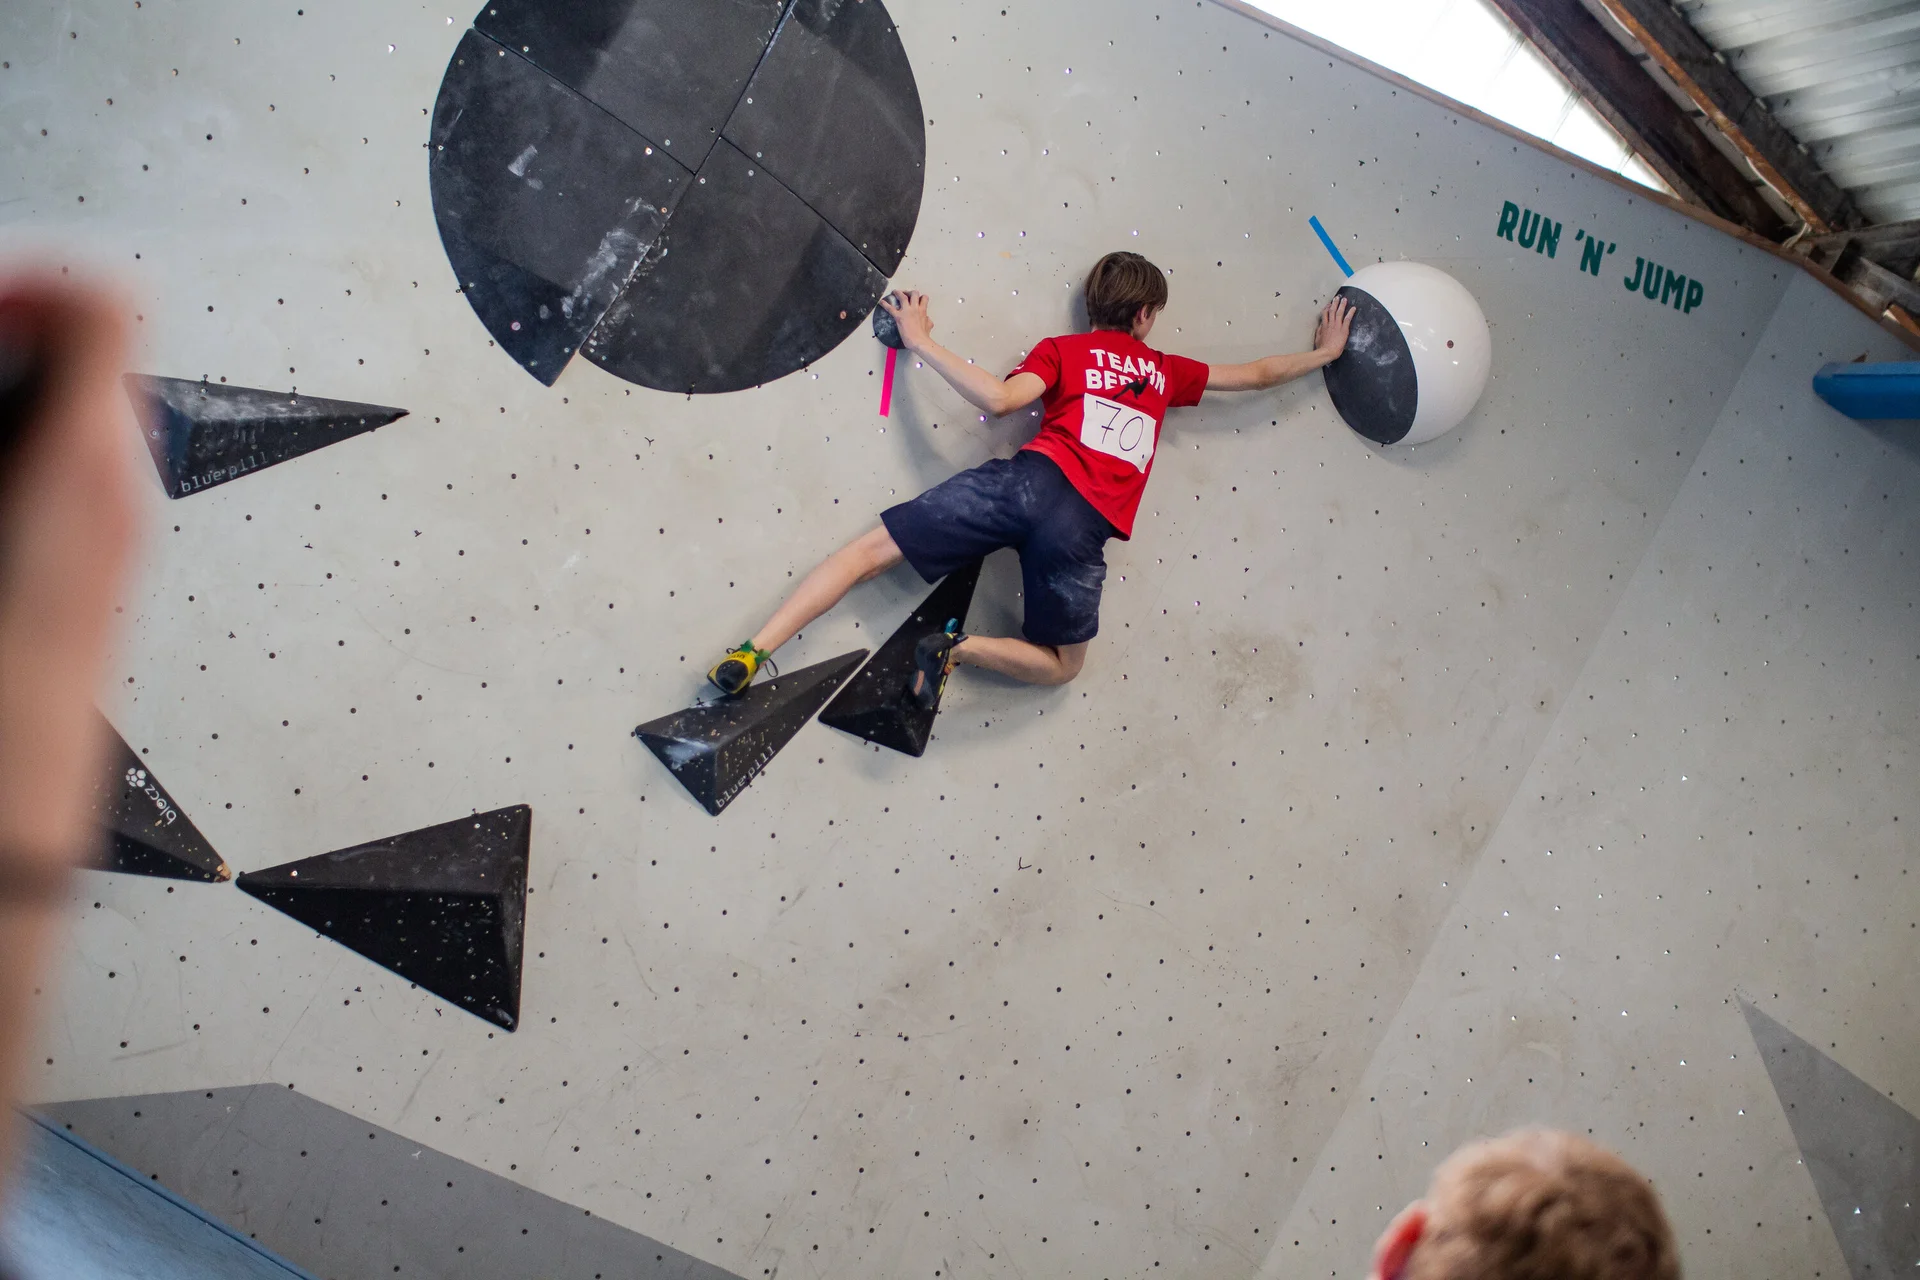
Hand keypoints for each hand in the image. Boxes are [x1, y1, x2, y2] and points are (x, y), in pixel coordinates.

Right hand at [0, 274, 141, 892]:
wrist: (6, 832)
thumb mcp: (0, 514)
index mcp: (77, 466)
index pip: (103, 309)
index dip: (34, 284)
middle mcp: (117, 502)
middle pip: (88, 371)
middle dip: (11, 356)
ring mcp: (115, 554)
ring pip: (75, 440)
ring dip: (13, 422)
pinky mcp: (96, 599)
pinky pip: (66, 501)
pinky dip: (22, 479)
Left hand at [878, 289, 934, 353]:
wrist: (919, 341)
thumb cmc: (923, 336)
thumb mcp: (929, 326)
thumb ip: (927, 320)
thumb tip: (927, 319)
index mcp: (922, 311)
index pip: (924, 298)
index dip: (920, 297)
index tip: (917, 298)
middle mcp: (915, 308)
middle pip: (914, 293)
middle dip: (910, 292)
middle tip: (906, 293)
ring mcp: (907, 311)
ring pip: (902, 296)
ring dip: (898, 292)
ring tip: (895, 292)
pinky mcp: (899, 317)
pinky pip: (890, 308)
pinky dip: (885, 304)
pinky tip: (882, 302)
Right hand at [1314, 296, 1353, 360]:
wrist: (1327, 352)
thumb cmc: (1322, 347)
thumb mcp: (1317, 338)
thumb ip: (1319, 331)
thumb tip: (1320, 326)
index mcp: (1324, 326)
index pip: (1325, 314)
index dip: (1327, 308)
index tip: (1329, 304)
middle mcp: (1330, 324)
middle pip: (1332, 310)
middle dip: (1334, 303)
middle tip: (1337, 298)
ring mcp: (1337, 326)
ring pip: (1339, 312)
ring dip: (1342, 305)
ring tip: (1344, 299)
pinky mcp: (1343, 329)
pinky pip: (1348, 319)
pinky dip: (1351, 313)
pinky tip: (1353, 308)